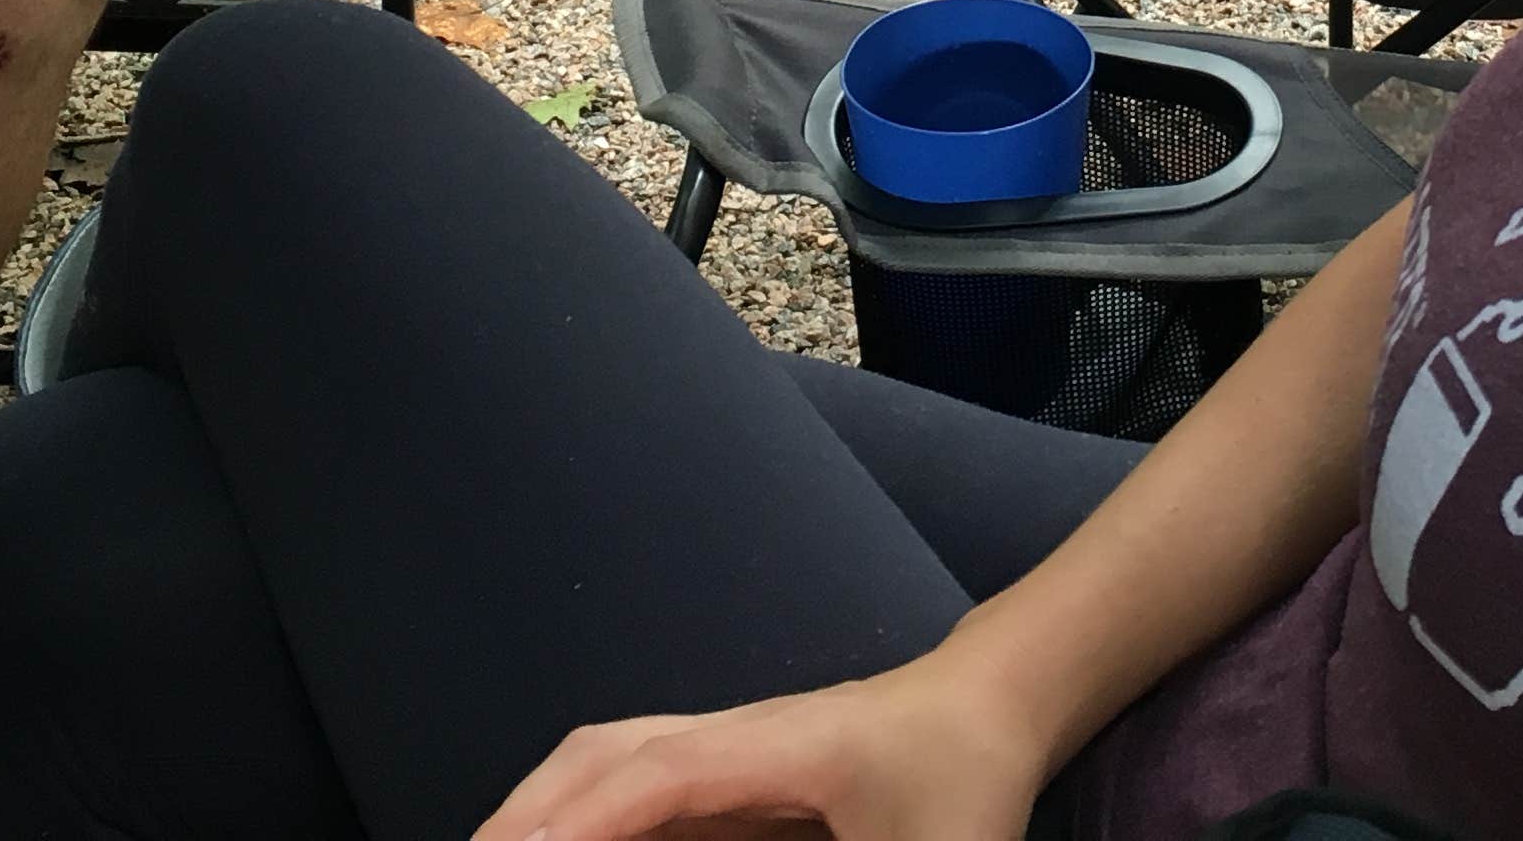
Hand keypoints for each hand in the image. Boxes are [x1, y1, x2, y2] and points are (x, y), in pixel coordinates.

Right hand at [470, 657, 1052, 840]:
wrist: (994, 702)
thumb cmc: (970, 785)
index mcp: (781, 751)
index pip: (659, 777)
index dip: (586, 820)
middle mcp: (736, 735)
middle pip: (603, 753)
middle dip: (528, 813)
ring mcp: (728, 744)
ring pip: (607, 758)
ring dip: (545, 805)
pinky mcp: (733, 767)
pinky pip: (637, 781)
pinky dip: (583, 811)